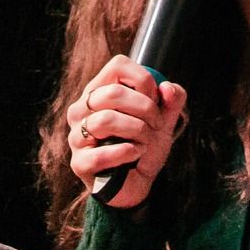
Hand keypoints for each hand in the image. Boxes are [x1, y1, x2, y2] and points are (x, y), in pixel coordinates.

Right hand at [65, 54, 187, 209]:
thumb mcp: (164, 120)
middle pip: (112, 93)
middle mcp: (81, 110)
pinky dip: (127, 152)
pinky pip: (101, 153)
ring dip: (137, 131)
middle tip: (156, 124)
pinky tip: (136, 154)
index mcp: (99, 92)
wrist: (137, 183)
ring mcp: (77, 136)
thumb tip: (167, 88)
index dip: (143, 80)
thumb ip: (172, 100)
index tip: (155, 98)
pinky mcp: (79, 163)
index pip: (118, 66)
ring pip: (105, 120)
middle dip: (145, 108)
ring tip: (146, 141)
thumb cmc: (144, 144)